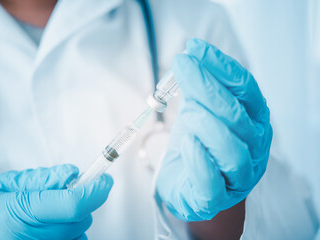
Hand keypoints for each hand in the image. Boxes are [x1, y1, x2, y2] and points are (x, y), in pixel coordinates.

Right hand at [0, 164, 112, 239]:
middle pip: (81, 218)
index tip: (104, 179)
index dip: (95, 190)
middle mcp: (34, 238)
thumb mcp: (11, 182)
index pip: (73, 204)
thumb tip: (73, 173)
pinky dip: (71, 230)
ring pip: (80, 231)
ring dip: (76, 217)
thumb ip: (43, 178)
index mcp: (22, 214)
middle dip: (84, 199)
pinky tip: (53, 225)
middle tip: (68, 189)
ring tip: (52, 211)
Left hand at [156, 39, 271, 220]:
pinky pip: (212, 182)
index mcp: (252, 120)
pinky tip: (187, 143)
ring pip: (233, 152)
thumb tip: (189, 58)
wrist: (191, 186)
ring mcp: (238, 176)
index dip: (221, 67)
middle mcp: (253, 147)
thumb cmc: (198, 146)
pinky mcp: (215, 198)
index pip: (245, 89)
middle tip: (183, 66)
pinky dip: (200, 160)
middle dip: (208, 87)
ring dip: (208, 126)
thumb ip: (198, 90)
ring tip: (187, 112)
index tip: (195, 48)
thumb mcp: (199, 111)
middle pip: (238, 116)